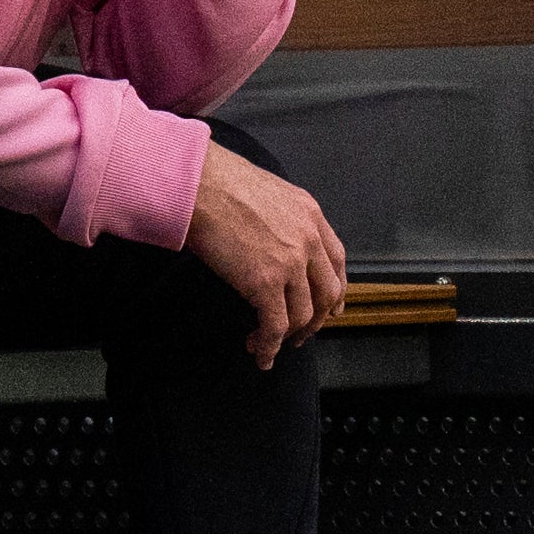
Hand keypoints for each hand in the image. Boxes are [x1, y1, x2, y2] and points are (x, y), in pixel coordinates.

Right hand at [184, 140, 347, 368]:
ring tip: (270, 343)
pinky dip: (269, 345)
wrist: (197, 184)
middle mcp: (308, 239)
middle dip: (316, 319)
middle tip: (302, 333)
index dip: (335, 289)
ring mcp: (289, 263)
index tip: (331, 306)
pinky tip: (260, 352)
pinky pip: (275, 325)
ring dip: (289, 336)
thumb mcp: (266, 190)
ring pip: (303, 314)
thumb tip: (268, 239)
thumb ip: (279, 217)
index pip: (337, 260)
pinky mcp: (264, 283)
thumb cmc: (216, 181)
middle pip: (326, 292)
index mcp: (310, 214)